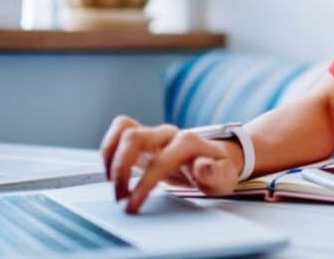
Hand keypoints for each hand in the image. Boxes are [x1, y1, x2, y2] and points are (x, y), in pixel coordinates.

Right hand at [99, 115, 242, 213]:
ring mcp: (155, 133)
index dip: (143, 184)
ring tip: (112, 185)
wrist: (214, 160)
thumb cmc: (217, 171)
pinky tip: (110, 170)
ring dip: (111, 157)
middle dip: (121, 169)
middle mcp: (169, 134)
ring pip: (124, 129)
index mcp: (189, 144)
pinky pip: (120, 128)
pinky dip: (109, 147)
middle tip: (119, 197)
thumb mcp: (224, 179)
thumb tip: (203, 165)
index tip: (132, 205)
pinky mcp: (143, 136)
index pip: (160, 161)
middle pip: (135, 137)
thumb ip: (215, 174)